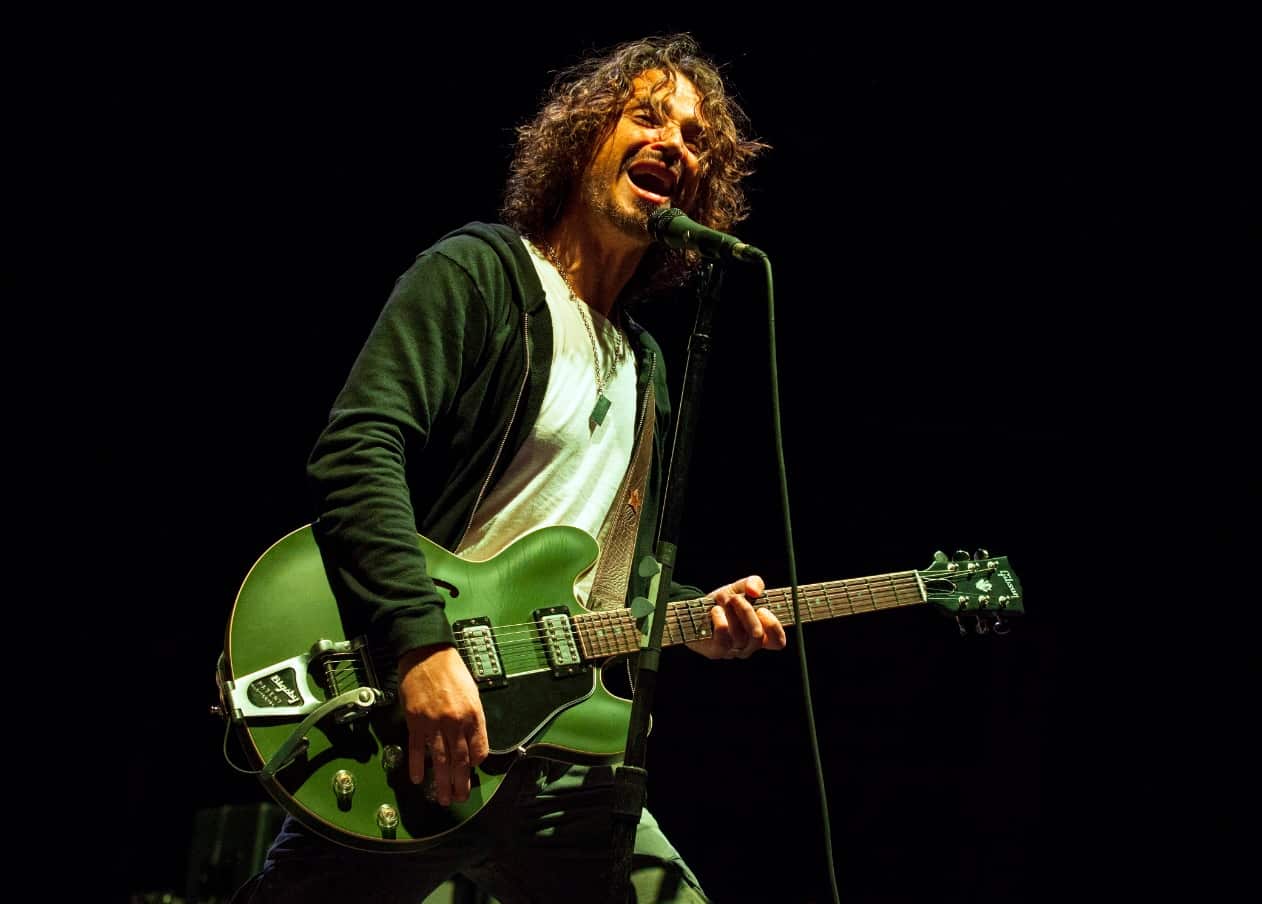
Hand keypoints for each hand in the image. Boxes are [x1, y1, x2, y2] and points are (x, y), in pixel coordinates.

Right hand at [397, 643, 489, 805]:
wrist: (427, 654)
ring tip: (443, 798)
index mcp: (473, 714)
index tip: (471, 772)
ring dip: (442, 782)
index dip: (476, 765)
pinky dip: (417, 766)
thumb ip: (473, 719)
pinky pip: (417, 749)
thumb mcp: (472, 693)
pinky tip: (418, 779)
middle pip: (460, 760)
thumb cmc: (452, 671)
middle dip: (461, 783)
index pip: (479, 749)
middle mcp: (455, 721)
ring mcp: (434, 723)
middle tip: (459, 798)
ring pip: (440, 760)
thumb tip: (472, 742)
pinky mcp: (415, 721)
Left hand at [686, 575, 786, 659]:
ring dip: (730, 611)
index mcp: (760, 634)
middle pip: (757, 636)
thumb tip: (754, 591)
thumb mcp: (741, 588)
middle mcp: (748, 646)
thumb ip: (754, 583)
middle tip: (735, 598)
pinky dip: (719, 618)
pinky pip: (723, 636)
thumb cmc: (724, 602)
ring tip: (721, 598)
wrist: (695, 610)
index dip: (774, 627)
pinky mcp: (716, 651)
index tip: (763, 610)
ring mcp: (732, 651)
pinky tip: (714, 610)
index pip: (778, 642)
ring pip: (739, 635)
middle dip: (747, 612)